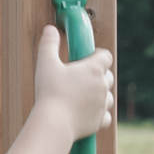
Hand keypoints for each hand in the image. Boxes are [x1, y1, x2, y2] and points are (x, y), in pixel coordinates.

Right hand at [31, 22, 116, 141]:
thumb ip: (48, 44)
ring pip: (107, 96)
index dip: (98, 54)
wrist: (54, 123)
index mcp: (93, 69)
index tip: (88, 57)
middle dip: (98, 75)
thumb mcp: (45, 64)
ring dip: (99, 94)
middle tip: (81, 77)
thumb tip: (50, 30)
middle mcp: (102, 85)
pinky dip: (99, 114)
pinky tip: (88, 112)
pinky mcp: (100, 120)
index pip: (105, 56)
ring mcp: (103, 104)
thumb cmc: (49, 93)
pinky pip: (106, 115)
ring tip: (82, 95)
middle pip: (108, 75)